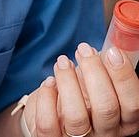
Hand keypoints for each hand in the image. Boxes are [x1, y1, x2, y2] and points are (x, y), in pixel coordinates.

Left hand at [22, 43, 138, 136]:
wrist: (50, 119)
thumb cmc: (78, 99)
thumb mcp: (97, 88)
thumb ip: (103, 76)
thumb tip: (106, 51)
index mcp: (123, 122)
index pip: (134, 105)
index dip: (124, 77)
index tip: (112, 52)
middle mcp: (105, 134)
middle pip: (106, 107)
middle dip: (94, 72)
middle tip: (83, 49)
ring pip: (76, 116)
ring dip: (68, 82)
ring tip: (63, 61)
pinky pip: (48, 123)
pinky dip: (46, 98)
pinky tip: (48, 82)